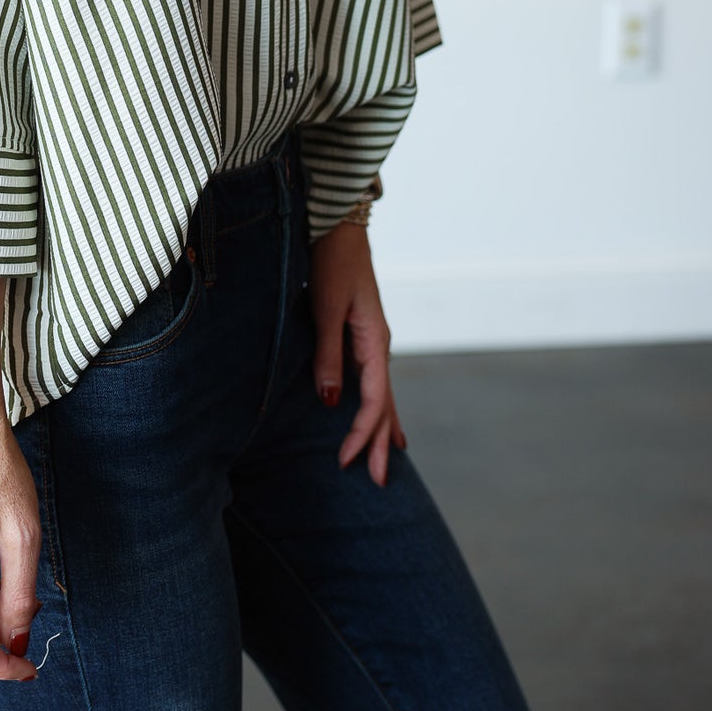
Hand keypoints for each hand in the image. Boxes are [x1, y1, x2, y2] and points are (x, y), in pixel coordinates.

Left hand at [308, 222, 405, 486]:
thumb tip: (330, 402)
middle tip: (380, 483)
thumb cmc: (331, 263)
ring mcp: (373, 340)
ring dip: (381, 427)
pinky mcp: (361, 333)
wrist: (339, 227)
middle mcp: (379, 345)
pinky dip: (378, 403)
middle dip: (380, 443)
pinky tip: (377, 414)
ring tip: (387, 458)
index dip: (359, 434)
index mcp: (375, 342)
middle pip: (385, 404)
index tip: (342, 461)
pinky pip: (374, 379)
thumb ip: (327, 354)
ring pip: (383, 394)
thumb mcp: (324, 308)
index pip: (374, 401)